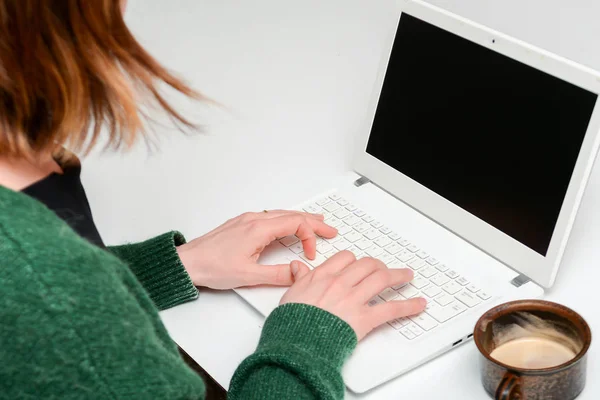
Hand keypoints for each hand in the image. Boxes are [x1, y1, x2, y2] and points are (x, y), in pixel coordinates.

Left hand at [177, 210, 336, 288]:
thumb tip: (297, 274)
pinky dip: (286, 219)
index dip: (309, 237)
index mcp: (258, 228)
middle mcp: (254, 219)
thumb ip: (277, 275)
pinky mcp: (241, 224)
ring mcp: (247, 220)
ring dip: (301, 218)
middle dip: (314, 222)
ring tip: (317, 222)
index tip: (310, 254)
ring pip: (281, 214)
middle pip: (292, 214)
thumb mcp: (248, 276)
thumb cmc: (212, 267)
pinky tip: (288, 225)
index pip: (295, 223)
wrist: (188, 262)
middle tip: (331, 229)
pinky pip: (270, 216)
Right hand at [280, 251, 426, 339]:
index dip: (355, 261)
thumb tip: (298, 266)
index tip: (359, 264)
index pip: (346, 258)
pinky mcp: (365, 318)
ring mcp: (354, 299)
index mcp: (323, 276)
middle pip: (367, 265)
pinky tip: (419, 304)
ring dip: (398, 276)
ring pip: (382, 279)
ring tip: (406, 276)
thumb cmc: (292, 321)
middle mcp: (341, 283)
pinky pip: (391, 308)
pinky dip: (408, 306)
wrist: (298, 341)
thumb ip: (299, 278)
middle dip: (379, 265)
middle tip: (385, 269)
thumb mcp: (291, 294)